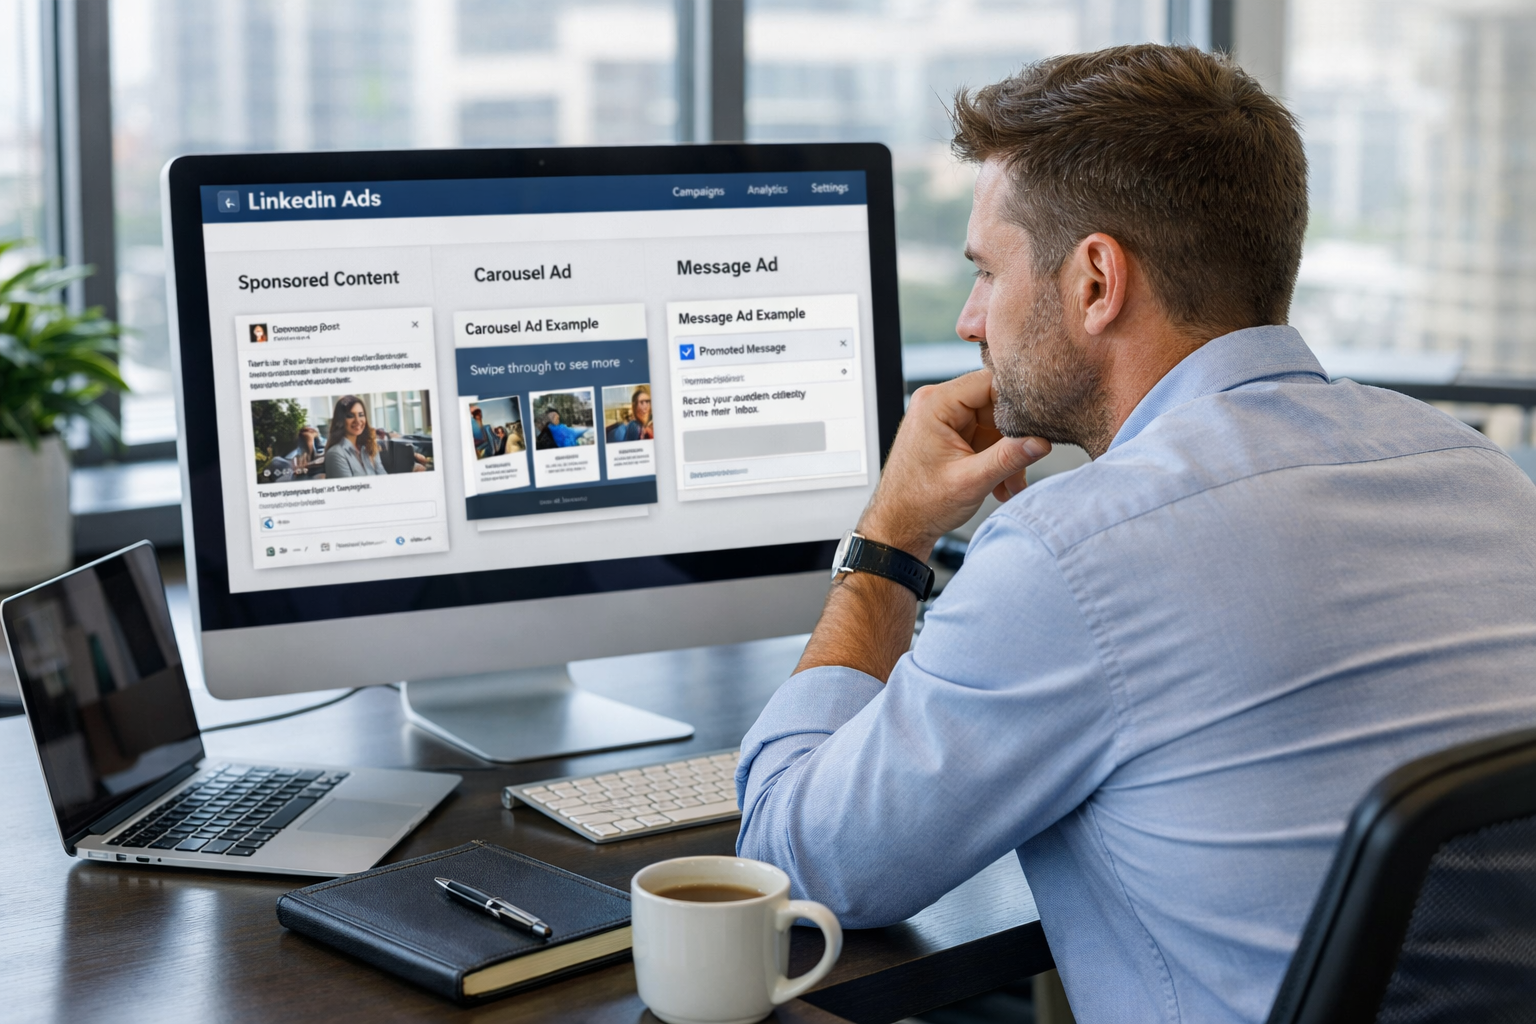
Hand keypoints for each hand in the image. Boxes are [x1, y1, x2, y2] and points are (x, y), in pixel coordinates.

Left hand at [859, 369, 1049, 559]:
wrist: (899, 527)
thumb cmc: (918, 505)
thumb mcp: (971, 481)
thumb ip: (1009, 458)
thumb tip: (1041, 441)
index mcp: (935, 403)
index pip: (990, 381)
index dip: (1018, 402)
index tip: (1037, 425)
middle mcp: (937, 404)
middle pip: (995, 403)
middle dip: (1013, 438)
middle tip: (1022, 465)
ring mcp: (944, 419)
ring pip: (994, 423)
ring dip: (1007, 454)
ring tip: (1010, 483)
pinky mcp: (950, 434)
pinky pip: (985, 437)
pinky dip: (997, 459)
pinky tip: (1000, 484)